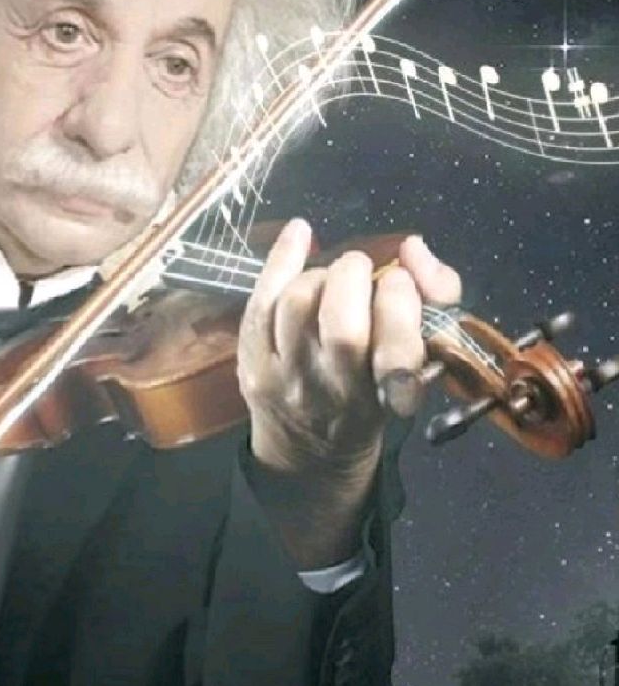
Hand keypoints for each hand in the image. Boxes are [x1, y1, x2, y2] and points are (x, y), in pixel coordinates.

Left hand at [236, 220, 460, 562]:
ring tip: (330, 278)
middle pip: (340, 326)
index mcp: (383, 394)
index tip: (402, 282)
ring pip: (296, 307)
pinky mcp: (251, 360)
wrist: (309, 453)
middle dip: (355, 280)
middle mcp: (332, 388)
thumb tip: (415, 248)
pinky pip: (259, 301)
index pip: (394, 348)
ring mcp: (284, 375)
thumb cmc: (374, 398)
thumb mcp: (419, 363)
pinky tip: (300, 233)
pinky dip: (281, 260)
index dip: (401, 303)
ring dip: (318, 276)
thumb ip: (435, 299)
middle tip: (361, 271)